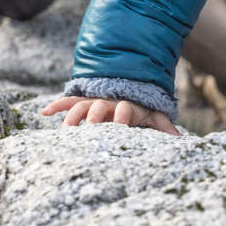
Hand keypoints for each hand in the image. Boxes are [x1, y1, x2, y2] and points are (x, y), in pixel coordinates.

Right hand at [42, 96, 179, 134]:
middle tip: (90, 131)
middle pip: (99, 107)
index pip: (125, 109)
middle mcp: (108, 101)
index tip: (120, 128)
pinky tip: (44, 113)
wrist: (128, 86)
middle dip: (94, 118)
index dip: (123, 117)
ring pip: (81, 106)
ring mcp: (94, 101)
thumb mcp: (153, 115)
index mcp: (127, 106)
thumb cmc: (140, 108)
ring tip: (65, 131)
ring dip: (72, 117)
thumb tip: (180, 139)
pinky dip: (57, 105)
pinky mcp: (83, 101)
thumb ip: (163, 125)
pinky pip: (69, 101)